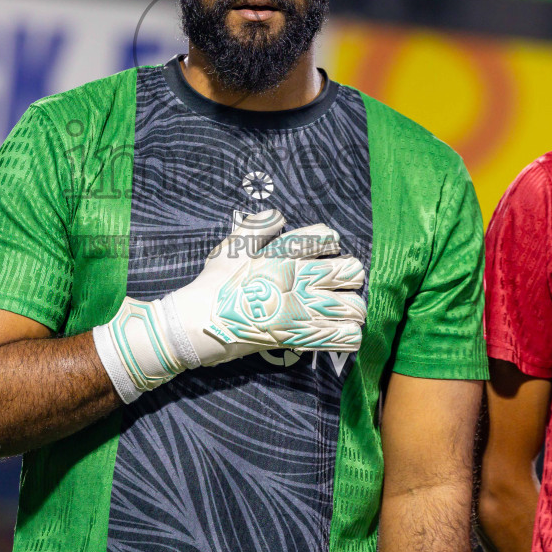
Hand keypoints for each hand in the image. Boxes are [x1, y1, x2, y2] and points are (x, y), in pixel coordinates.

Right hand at [93, 209, 366, 401]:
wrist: (198, 323)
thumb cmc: (213, 285)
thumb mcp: (229, 249)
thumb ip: (254, 228)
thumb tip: (277, 214)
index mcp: (282, 254)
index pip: (322, 237)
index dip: (330, 242)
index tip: (329, 249)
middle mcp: (297, 278)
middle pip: (349, 270)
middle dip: (351, 275)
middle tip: (343, 283)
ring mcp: (301, 309)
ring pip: (353, 306)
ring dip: (353, 309)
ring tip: (347, 312)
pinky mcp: (300, 337)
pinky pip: (340, 337)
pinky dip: (348, 337)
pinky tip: (346, 335)